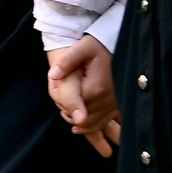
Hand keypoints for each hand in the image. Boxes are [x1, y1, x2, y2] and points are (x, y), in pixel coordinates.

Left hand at [47, 37, 120, 155]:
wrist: (117, 46)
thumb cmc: (99, 46)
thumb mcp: (82, 48)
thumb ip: (67, 61)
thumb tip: (54, 75)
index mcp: (95, 88)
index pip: (70, 105)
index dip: (59, 98)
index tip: (55, 85)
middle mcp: (106, 100)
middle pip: (78, 116)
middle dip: (66, 108)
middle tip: (60, 91)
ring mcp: (113, 105)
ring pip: (89, 123)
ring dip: (76, 118)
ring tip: (67, 107)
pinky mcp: (117, 107)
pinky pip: (101, 123)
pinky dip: (90, 126)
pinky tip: (79, 122)